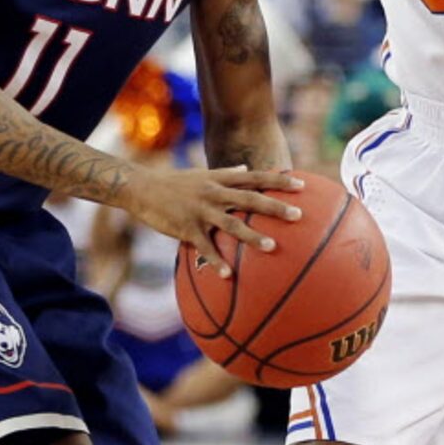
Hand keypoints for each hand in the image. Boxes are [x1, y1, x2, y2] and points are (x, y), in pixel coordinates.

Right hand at [125, 164, 302, 276]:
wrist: (141, 188)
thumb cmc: (174, 182)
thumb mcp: (201, 173)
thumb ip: (225, 173)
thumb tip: (245, 169)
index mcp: (219, 180)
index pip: (255, 177)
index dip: (278, 181)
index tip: (302, 185)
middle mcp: (213, 193)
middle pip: (249, 199)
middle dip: (274, 207)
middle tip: (298, 216)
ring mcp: (200, 211)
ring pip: (230, 224)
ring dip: (252, 236)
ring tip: (272, 248)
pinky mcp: (186, 228)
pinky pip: (204, 247)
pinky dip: (216, 261)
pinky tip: (228, 276)